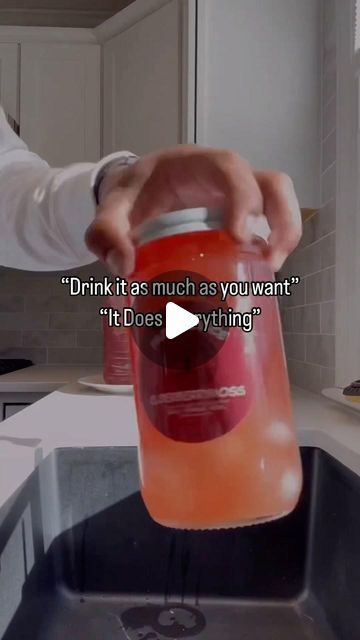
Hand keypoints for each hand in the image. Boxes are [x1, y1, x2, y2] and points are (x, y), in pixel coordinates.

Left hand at [85, 145, 301, 274]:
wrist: (133, 193)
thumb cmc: (129, 194)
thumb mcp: (111, 209)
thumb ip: (106, 232)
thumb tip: (125, 267)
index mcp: (196, 165)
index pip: (231, 169)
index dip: (243, 198)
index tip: (238, 237)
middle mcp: (225, 177)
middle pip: (272, 183)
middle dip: (280, 220)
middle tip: (268, 261)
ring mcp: (236, 196)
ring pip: (279, 202)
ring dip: (284, 234)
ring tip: (270, 271)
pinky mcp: (239, 216)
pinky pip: (267, 224)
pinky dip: (270, 246)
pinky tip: (257, 273)